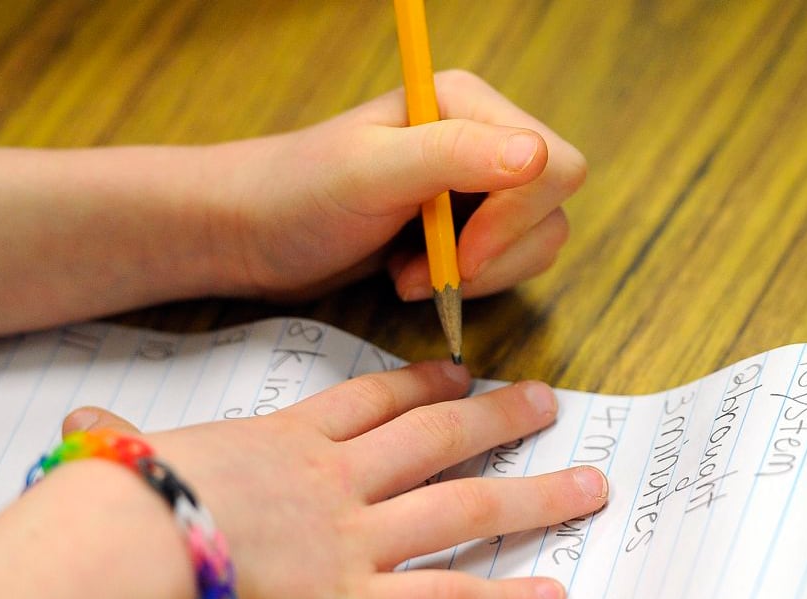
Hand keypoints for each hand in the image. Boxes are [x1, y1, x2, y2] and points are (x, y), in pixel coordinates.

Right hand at [63, 360, 607, 598]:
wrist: (129, 542)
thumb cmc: (119, 496)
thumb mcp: (125, 452)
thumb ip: (119, 438)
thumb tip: (79, 427)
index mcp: (287, 441)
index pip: (371, 402)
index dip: (422, 384)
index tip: (460, 372)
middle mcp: (336, 480)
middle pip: (437, 438)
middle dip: (498, 419)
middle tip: (549, 405)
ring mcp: (353, 537)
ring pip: (464, 508)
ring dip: (532, 496)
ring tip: (588, 486)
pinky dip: (503, 598)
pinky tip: (553, 594)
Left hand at [212, 70, 587, 301]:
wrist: (253, 234)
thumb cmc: (297, 195)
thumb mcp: (369, 173)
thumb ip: (453, 157)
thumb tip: (538, 156)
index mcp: (467, 106)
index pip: (553, 166)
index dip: (515, 221)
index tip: (457, 256)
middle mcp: (481, 138)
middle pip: (550, 210)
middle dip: (493, 257)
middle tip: (423, 271)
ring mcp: (474, 185)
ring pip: (535, 243)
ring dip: (477, 277)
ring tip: (409, 276)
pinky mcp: (463, 226)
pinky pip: (505, 264)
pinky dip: (466, 285)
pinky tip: (410, 277)